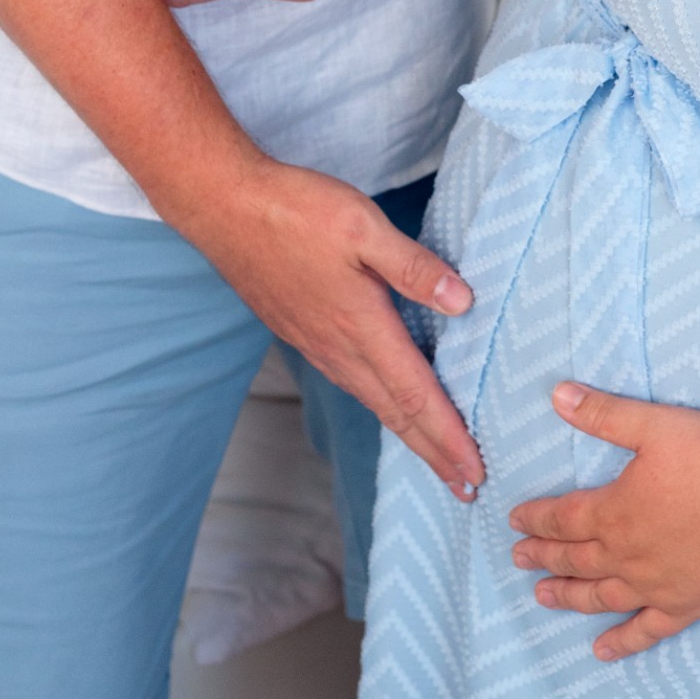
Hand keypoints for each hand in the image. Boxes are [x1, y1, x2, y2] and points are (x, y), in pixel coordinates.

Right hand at [202, 149, 485, 499]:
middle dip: (435, 453)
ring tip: (436, 454)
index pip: (415, 396)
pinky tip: (387, 400)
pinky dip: (380, 405)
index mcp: (361, 326)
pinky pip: (351, 383)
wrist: (223, 208)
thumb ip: (413, 266)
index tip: (476, 473)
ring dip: (409, 433)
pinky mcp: (302, 333)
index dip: (449, 437)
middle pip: (396, 414)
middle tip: (468, 490)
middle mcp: (338, 348)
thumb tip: (463, 302)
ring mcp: (316, 345)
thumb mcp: (363, 225)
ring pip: (372, 402)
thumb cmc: (294, 210)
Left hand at [510, 384, 699, 658]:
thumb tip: (556, 395)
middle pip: (574, 559)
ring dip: (568, 597)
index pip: (562, 517)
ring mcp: (654, 586)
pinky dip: (621, 642)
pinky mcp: (685, 606)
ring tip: (542, 597)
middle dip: (543, 557)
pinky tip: (602, 650)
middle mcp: (625, 555)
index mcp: (613, 510)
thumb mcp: (651, 424)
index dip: (536, 519)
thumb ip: (602, 413)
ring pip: (599, 596)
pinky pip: (645, 631)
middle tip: (518, 560)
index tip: (514, 523)